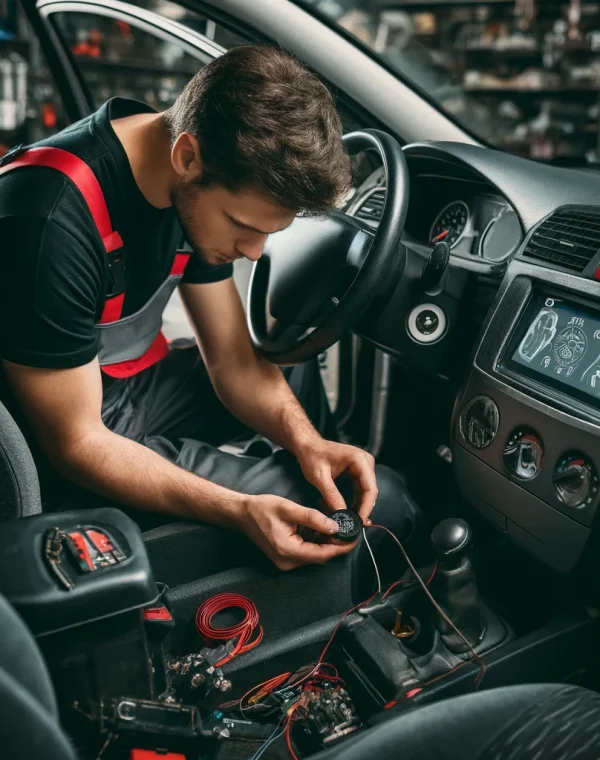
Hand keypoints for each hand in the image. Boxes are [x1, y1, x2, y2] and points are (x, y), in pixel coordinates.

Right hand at [239, 494, 354, 570]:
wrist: (241, 514)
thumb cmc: (261, 509)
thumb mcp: (289, 509)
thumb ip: (313, 518)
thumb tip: (335, 527)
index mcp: (288, 551)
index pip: (322, 554)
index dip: (341, 547)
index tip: (355, 537)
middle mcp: (287, 562)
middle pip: (320, 556)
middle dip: (336, 542)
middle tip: (349, 527)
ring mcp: (285, 561)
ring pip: (314, 554)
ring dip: (326, 540)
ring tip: (336, 522)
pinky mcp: (285, 556)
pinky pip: (306, 551)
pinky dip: (316, 540)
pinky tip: (321, 526)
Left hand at [296, 440, 377, 522]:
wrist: (308, 445)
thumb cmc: (312, 456)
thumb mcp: (319, 477)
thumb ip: (331, 495)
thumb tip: (341, 514)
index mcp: (359, 459)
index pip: (370, 488)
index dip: (366, 507)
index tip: (359, 521)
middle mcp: (365, 461)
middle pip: (370, 491)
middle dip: (363, 508)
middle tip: (355, 525)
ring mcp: (363, 466)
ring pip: (366, 492)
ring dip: (359, 506)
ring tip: (351, 521)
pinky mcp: (358, 471)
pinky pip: (361, 489)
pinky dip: (356, 500)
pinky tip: (349, 511)